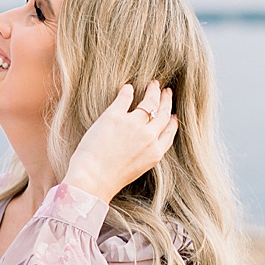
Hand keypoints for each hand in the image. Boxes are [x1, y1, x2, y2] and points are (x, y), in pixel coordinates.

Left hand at [64, 82, 176, 202]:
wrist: (92, 180)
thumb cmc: (108, 179)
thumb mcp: (136, 169)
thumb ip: (143, 154)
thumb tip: (141, 145)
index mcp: (155, 152)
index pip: (169, 132)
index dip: (172, 121)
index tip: (172, 115)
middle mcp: (148, 137)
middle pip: (163, 114)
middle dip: (166, 101)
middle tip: (166, 91)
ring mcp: (133, 125)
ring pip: (149, 102)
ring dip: (153, 91)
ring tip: (153, 84)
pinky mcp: (114, 117)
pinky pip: (125, 98)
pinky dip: (127, 91)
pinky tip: (127, 87)